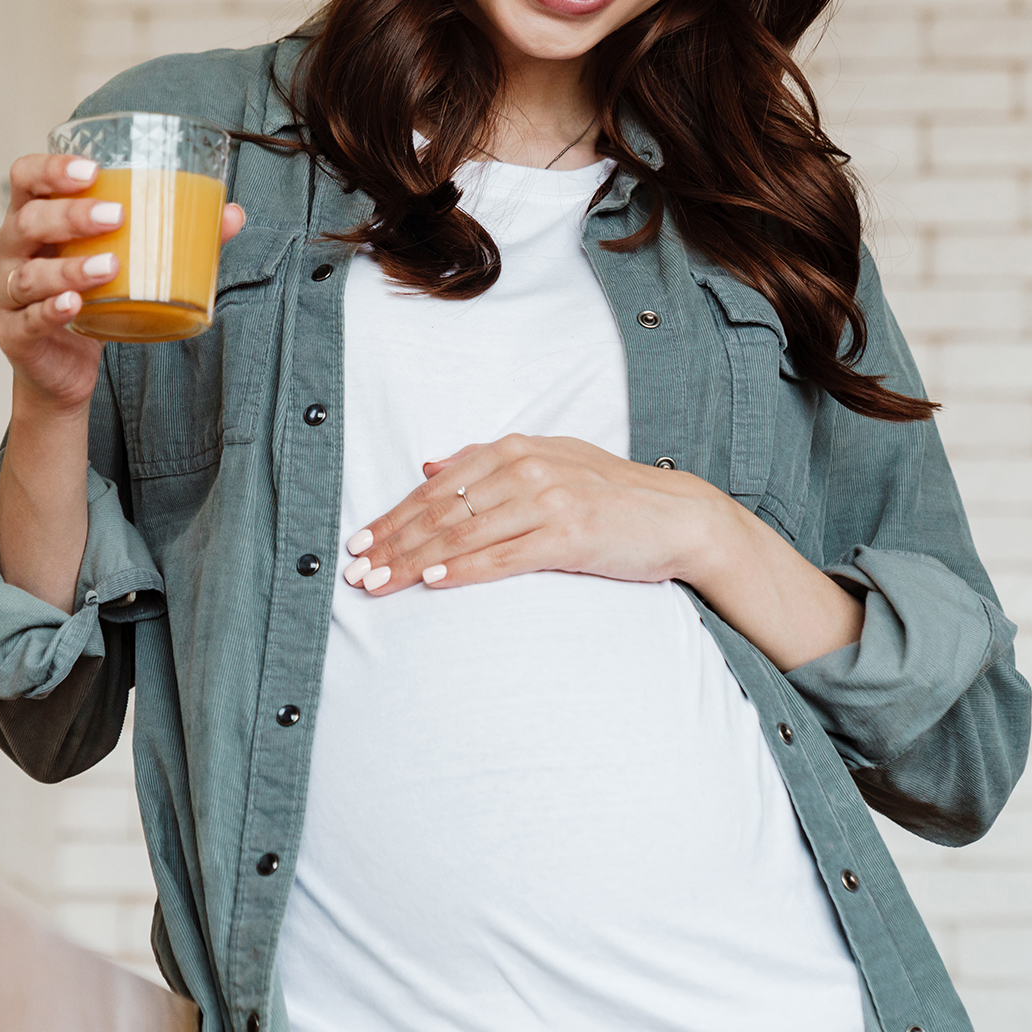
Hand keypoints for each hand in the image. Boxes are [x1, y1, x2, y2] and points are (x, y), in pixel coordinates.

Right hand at [0, 153, 246, 416]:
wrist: (64, 368)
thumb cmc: (90, 300)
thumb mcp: (126, 263)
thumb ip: (173, 236)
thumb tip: (231, 214)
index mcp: (30, 219)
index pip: (25, 178)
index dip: (51, 169)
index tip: (93, 169)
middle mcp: (7, 251)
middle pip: (27, 221)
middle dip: (71, 215)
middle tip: (118, 215)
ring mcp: (4, 294)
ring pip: (29, 274)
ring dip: (69, 267)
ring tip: (110, 266)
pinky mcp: (12, 334)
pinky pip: (29, 320)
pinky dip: (52, 310)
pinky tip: (75, 304)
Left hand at [340, 433, 868, 670]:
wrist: (677, 516)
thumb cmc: (607, 496)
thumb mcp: (547, 463)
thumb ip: (486, 464)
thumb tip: (428, 466)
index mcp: (513, 449)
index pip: (436, 487)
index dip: (392, 516)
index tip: (357, 542)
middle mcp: (525, 468)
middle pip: (440, 511)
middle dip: (391, 542)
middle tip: (354, 569)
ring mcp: (547, 499)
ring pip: (463, 534)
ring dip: (414, 561)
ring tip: (379, 582)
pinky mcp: (568, 535)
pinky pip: (504, 555)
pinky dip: (464, 569)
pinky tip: (433, 582)